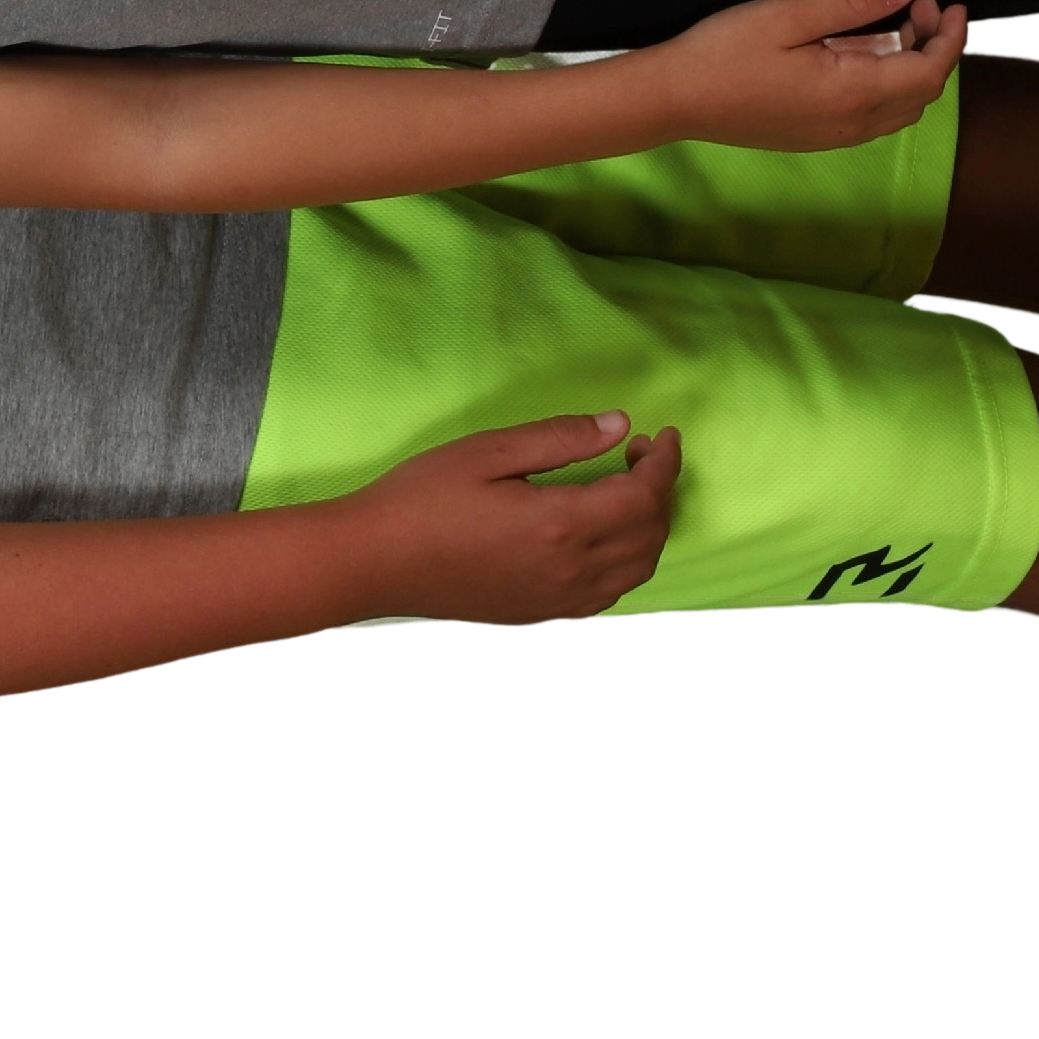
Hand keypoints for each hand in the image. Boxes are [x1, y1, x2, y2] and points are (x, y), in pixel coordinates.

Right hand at [337, 411, 680, 623]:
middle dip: (659, 489)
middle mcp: (573, 569)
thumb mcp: (485, 450)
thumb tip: (619, 424)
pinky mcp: (547, 614)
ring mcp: (563, 599)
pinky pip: (612, 591)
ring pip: (640, 567)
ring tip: (626, 490)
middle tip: (637, 453)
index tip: (662, 433)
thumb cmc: (421, 498)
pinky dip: (628, 559)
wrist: (375, 562)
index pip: (645, 494)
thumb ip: (558, 438)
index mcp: (562, 524)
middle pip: (652, 533)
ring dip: (650, 527)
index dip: (664, 461)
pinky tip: (603, 535)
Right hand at [641, 0, 967, 151]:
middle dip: (931, 47)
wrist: (673, 100)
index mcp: (855, 91)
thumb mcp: (787, 14)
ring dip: (910, 68)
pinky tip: (858, 57)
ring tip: (892, 28)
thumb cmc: (724, 52)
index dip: (950, 37)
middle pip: (922, 91)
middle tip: (915, 4)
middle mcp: (855, 122)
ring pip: (900, 107)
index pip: (931, 70)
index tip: (948, 2)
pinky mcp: (816, 137)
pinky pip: (875, 115)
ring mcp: (836, 135)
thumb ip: (852, 1)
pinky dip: (886, 85)